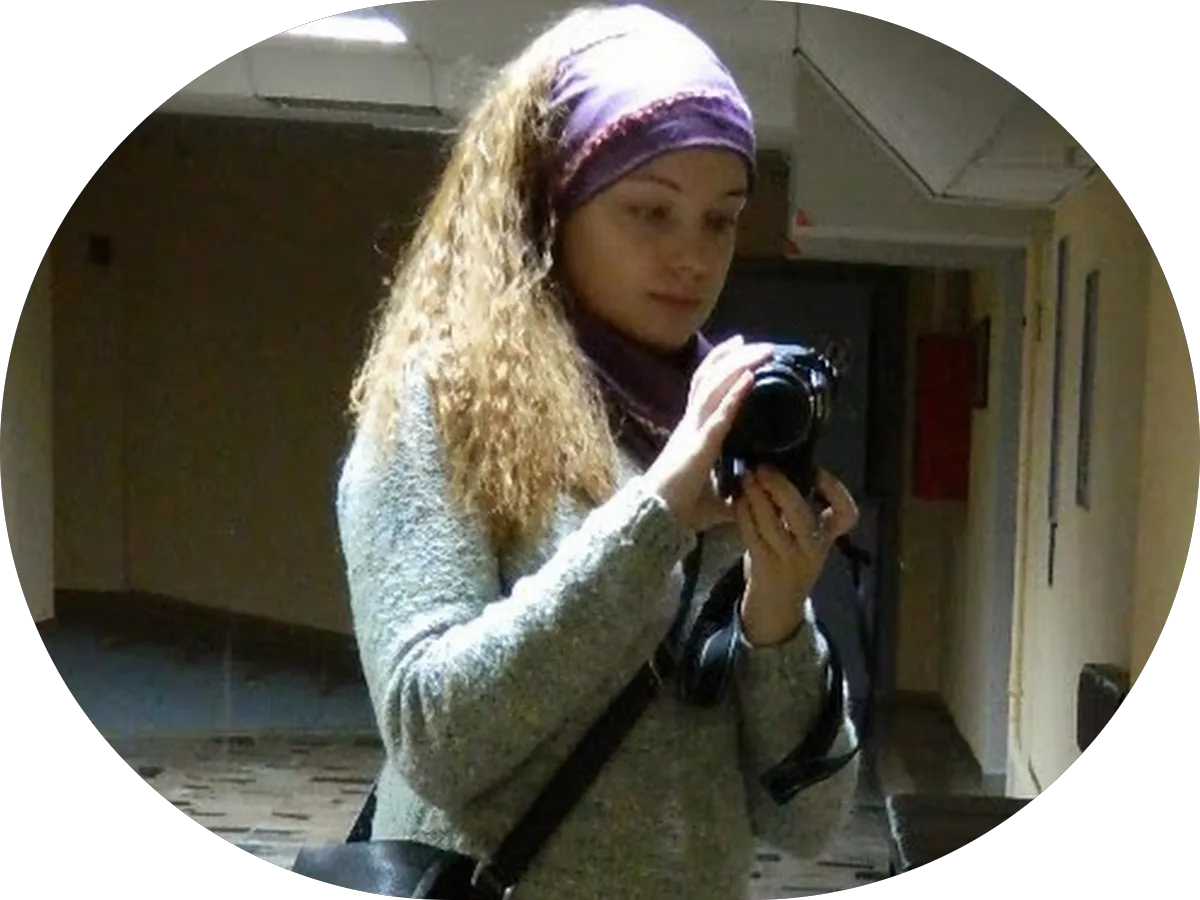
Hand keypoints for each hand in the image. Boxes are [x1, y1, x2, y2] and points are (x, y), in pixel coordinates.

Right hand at [643, 335, 774, 531]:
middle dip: (734, 356)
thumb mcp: (715, 497)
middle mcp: (690, 423)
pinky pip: (718, 414)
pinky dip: (734, 394)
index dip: (721, 363)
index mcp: (692, 431)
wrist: (658, 519)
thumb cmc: (681, 508)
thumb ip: (733, 492)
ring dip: (739, 365)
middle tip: (758, 342)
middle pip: (710, 378)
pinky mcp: (699, 445)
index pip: (704, 387)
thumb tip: (754, 495)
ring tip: (761, 351)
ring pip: (714, 387)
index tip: (741, 345)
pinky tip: (750, 377)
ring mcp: (693, 431)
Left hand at [733, 467, 858, 644]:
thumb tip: (782, 469)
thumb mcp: (804, 539)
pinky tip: (737, 499)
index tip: (818, 470)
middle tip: (764, 466)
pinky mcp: (765, 567)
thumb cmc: (788, 565)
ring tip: (747, 477)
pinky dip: (743, 513)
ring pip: (772, 522)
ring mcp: (789, 560)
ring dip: (756, 496)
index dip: (836, 490)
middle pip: (801, 513)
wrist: (777, 609)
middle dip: (780, 486)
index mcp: (827, 538)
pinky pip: (752, 534)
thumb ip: (799, 511)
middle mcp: (812, 549)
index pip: (846, 515)